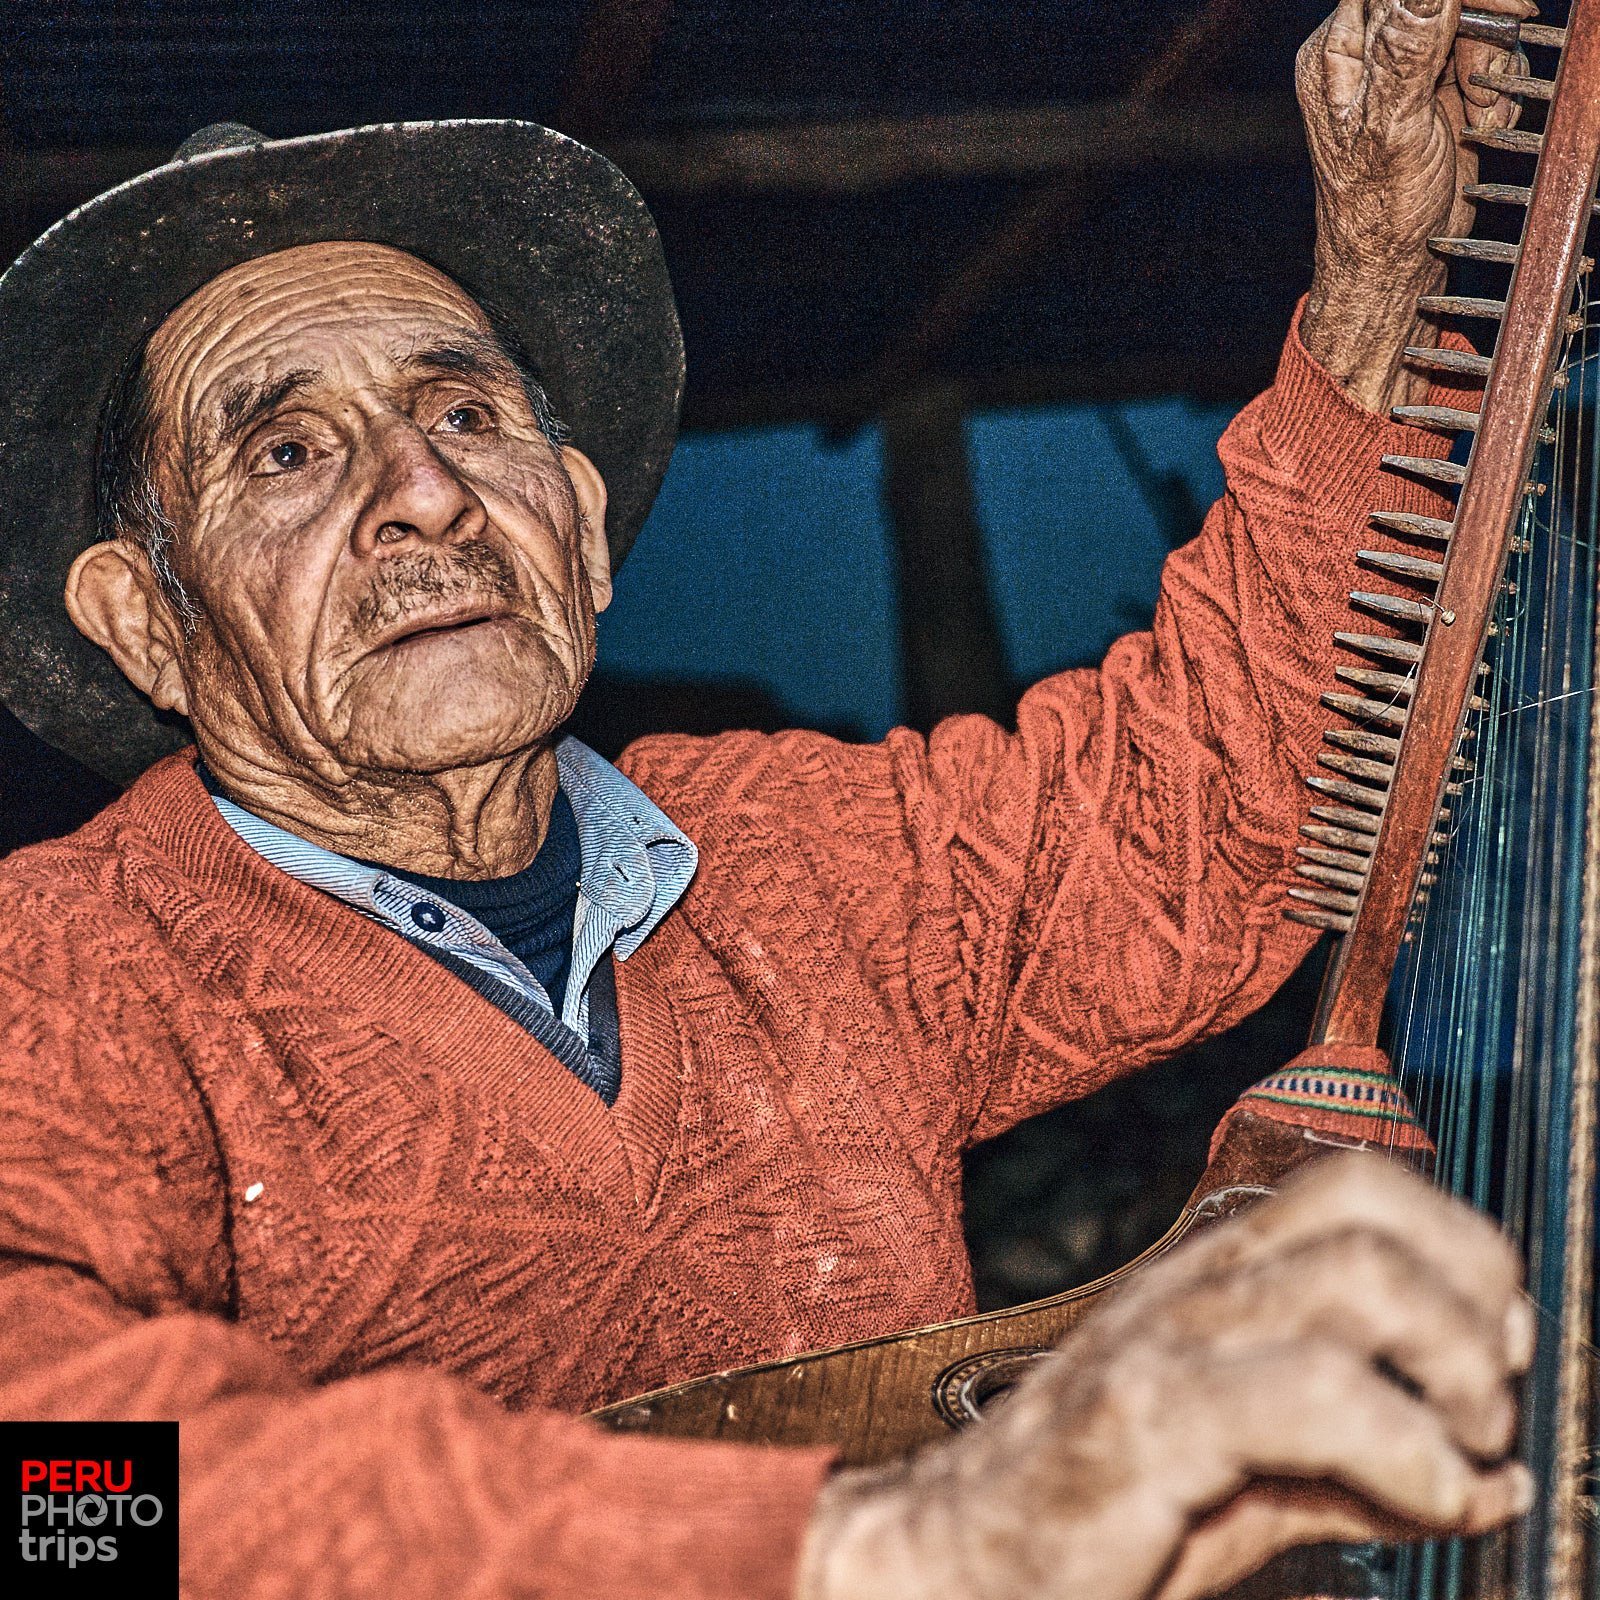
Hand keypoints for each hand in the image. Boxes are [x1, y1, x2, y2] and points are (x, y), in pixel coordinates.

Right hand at [796, 1154, 1532, 1599]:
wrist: (955, 1560)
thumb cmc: (1098, 1516)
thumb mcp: (1255, 1484)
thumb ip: (1365, 1471)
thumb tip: (1495, 1481)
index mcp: (1215, 1280)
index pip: (1356, 1188)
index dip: (1461, 1248)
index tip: (1504, 1347)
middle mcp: (1194, 1286)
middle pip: (1365, 1208)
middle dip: (1473, 1298)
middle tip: (1493, 1404)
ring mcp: (1165, 1341)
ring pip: (1350, 1280)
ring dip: (1452, 1368)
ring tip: (1463, 1455)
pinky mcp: (1145, 1418)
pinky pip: (1308, 1394)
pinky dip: (1406, 1450)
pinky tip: (1427, 1501)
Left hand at [1297, 0, 1534, 411]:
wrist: (1396, 263)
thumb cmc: (1376, 212)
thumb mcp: (1391, 125)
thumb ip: (1407, 48)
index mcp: (1337, 50)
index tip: (1486, 9)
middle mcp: (1367, 50)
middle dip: (1477, 28)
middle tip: (1476, 78)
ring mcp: (1407, 66)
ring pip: (1474, 18)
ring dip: (1491, 63)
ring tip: (1477, 118)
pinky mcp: (1440, 85)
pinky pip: (1487, 53)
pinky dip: (1496, 86)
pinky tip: (1479, 125)